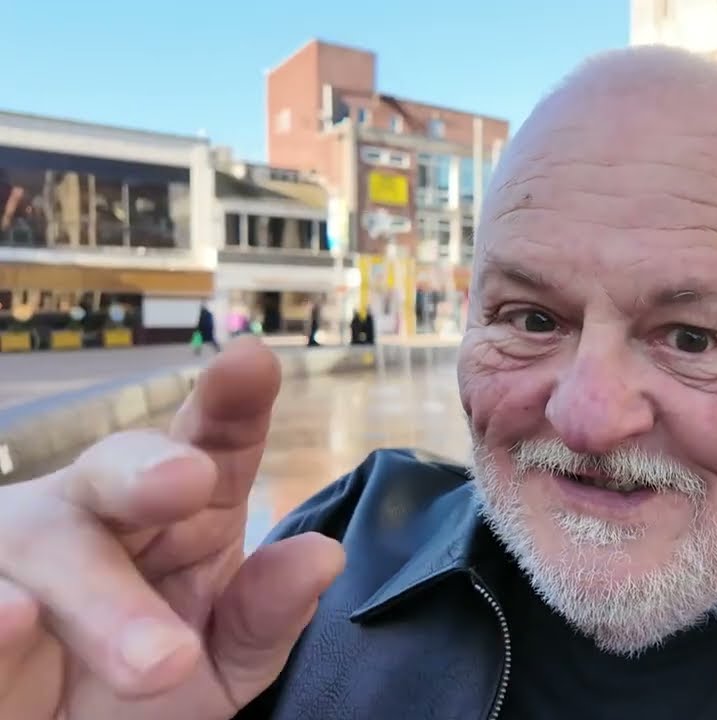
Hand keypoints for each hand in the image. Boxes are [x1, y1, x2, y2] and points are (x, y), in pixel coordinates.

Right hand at [0, 338, 344, 719]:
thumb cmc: (145, 693)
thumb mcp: (223, 664)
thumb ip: (266, 614)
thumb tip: (322, 558)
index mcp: (179, 511)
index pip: (212, 442)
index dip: (232, 401)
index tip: (253, 364)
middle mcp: (95, 514)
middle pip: (113, 472)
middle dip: (146, 468)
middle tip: (188, 480)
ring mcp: (19, 558)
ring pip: (43, 542)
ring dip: (99, 597)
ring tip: (160, 661)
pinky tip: (16, 614)